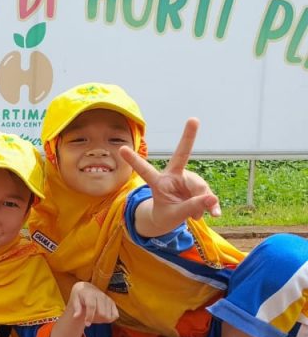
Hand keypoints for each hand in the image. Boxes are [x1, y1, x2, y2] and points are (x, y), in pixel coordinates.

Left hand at [65, 281, 118, 326]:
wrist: (87, 289)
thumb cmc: (80, 296)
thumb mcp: (75, 300)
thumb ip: (76, 308)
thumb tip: (75, 316)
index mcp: (91, 294)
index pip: (92, 306)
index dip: (90, 316)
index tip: (87, 324)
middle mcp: (101, 296)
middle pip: (102, 313)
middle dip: (96, 319)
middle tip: (89, 319)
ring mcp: (108, 299)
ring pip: (108, 316)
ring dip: (102, 320)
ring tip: (94, 316)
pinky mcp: (113, 303)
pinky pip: (115, 316)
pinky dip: (109, 319)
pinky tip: (102, 316)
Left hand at [120, 119, 221, 233]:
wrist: (172, 218)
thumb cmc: (166, 215)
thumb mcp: (175, 215)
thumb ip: (191, 207)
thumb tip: (212, 198)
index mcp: (158, 182)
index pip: (145, 170)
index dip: (134, 160)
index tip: (121, 148)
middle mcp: (173, 176)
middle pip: (182, 155)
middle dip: (188, 137)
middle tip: (193, 119)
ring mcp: (187, 179)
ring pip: (201, 188)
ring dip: (201, 204)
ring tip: (195, 216)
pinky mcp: (198, 185)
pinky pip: (208, 195)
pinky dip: (211, 205)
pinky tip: (214, 214)